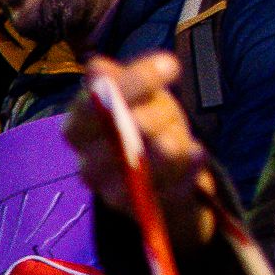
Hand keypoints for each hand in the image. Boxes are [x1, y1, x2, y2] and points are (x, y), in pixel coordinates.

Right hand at [65, 52, 211, 250]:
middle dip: (149, 122)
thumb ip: (119, 79)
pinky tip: (196, 156)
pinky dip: (187, 172)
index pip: (91, 106)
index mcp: (78, 129)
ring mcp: (111, 192)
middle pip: (116, 140)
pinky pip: (167, 192)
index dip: (131, 84)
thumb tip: (97, 67)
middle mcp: (87, 164)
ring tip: (184, 140)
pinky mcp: (141, 211)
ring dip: (169, 151)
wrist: (163, 167)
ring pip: (142, 170)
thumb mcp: (136, 93)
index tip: (171, 63)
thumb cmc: (145, 119)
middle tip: (171, 114)